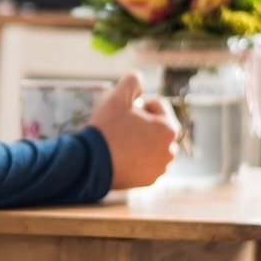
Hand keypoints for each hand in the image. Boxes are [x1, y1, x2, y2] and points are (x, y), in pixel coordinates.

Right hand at [85, 74, 178, 189]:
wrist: (90, 164)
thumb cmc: (106, 129)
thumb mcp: (118, 95)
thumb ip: (134, 80)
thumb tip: (140, 81)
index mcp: (170, 129)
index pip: (158, 105)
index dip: (138, 104)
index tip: (123, 113)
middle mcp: (170, 151)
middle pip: (157, 126)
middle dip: (142, 123)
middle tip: (121, 126)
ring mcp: (160, 168)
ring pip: (152, 144)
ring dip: (140, 140)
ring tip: (120, 142)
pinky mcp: (148, 181)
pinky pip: (145, 162)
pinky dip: (136, 157)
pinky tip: (120, 155)